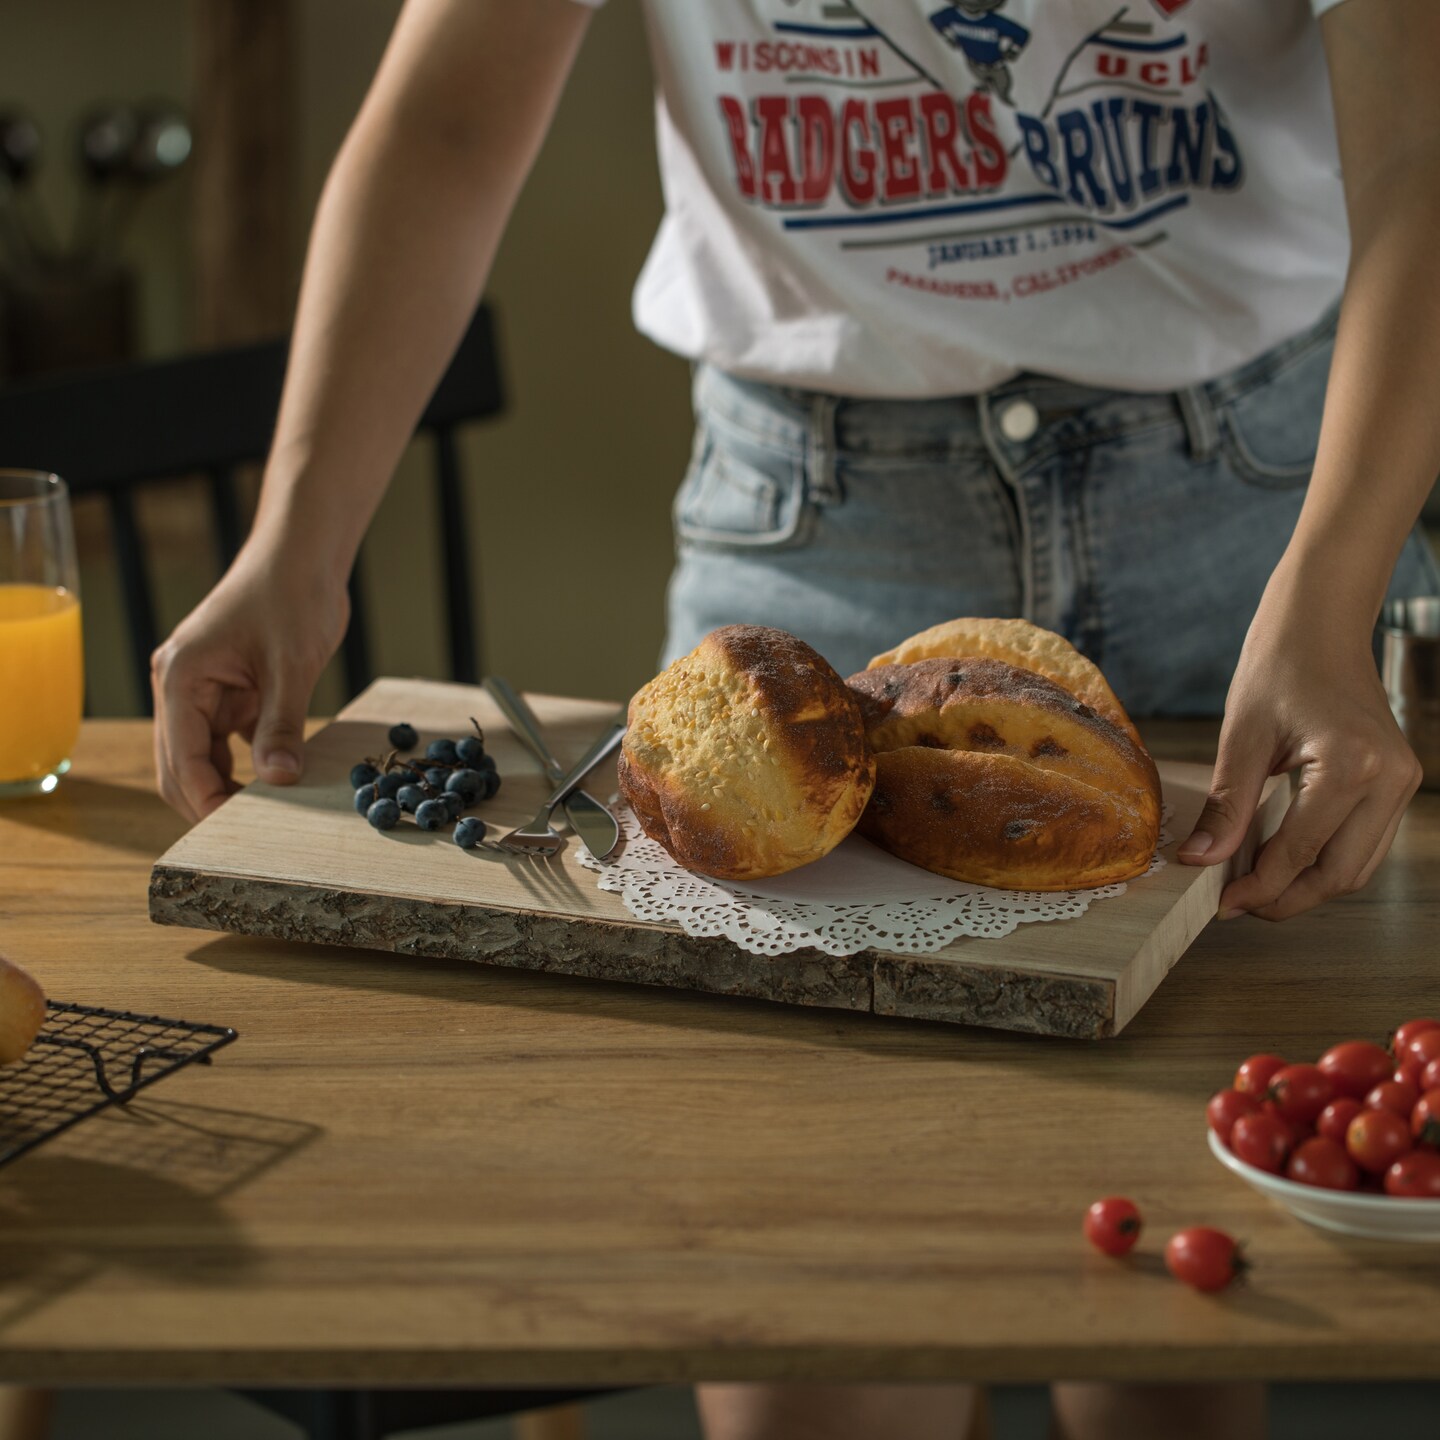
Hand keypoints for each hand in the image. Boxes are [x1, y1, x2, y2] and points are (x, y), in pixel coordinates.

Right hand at [151, 541, 348, 823]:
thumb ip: (282, 724)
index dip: (206, 798)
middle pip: (179, 764)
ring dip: (224, 785)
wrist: (302, 555)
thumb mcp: (291, 665)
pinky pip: (225, 740)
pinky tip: (271, 781)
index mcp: (180, 676)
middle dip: (206, 800)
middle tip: (245, 836)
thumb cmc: (291, 595)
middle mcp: (179, 685)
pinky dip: (242, 764)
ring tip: (262, 816)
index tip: (235, 832)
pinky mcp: (227, 690)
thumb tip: (277, 779)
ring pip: (201, 756)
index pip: (181, 757)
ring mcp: (201, 689)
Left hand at [1177, 604, 1421, 920]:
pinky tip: (1282, 858)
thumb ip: (1226, 805)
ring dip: (1309, 885)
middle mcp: (1390, 779)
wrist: (1320, 625)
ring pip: (1358, 865)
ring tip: (1255, 885)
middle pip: (1341, 874)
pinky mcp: (1399, 781)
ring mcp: (1402, 782)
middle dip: (1287, 898)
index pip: (1301, 852)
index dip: (1260, 887)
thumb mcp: (1240, 737)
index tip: (1223, 904)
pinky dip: (1327, 859)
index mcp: (1352, 765)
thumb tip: (1200, 859)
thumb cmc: (1278, 667)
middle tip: (1237, 904)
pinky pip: (1366, 842)